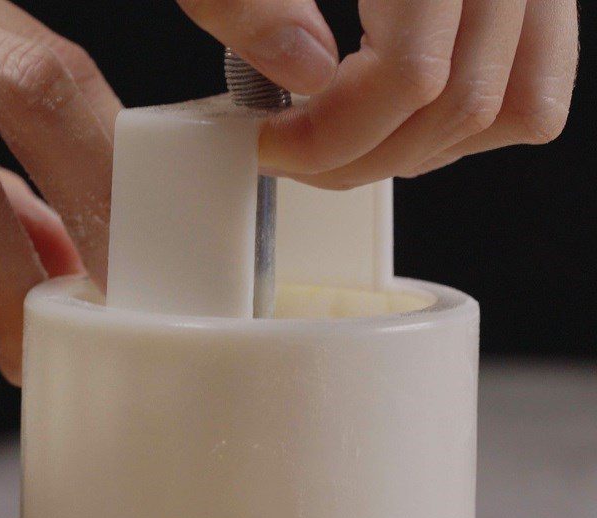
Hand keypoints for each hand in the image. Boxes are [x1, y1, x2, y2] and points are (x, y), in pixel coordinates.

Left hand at [177, 0, 578, 186]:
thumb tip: (305, 70)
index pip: (412, 76)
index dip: (333, 138)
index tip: (273, 145)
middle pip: (465, 105)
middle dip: (367, 157)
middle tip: (301, 154)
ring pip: (513, 107)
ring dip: (417, 149)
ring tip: (346, 139)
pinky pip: (533, 86)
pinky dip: (464, 122)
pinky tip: (396, 110)